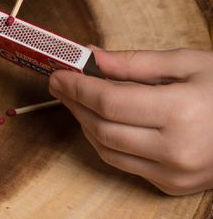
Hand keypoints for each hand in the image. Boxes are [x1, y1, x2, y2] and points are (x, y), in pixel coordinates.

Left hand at [48, 47, 212, 194]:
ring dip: (85, 123)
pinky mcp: (172, 186)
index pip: (109, 103)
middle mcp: (177, 150)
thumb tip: (91, 57)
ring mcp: (175, 174)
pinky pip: (123, 163)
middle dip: (75, 104)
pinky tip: (99, 120)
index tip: (58, 74)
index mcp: (182, 112)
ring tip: (75, 99)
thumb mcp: (185, 63)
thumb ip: (133, 63)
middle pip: (102, 128)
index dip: (77, 87)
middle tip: (61, 83)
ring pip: (107, 150)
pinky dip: (105, 141)